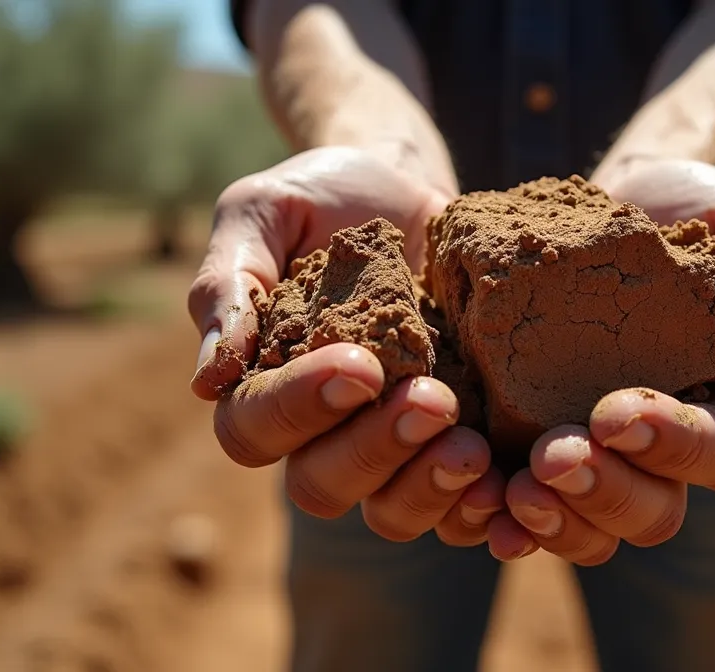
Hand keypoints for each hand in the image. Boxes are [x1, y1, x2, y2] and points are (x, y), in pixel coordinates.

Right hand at [187, 146, 504, 545]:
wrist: (410, 187)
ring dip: (428, 487)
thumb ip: (229, 284)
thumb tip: (209, 381)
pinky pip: (459, 509)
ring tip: (473, 446)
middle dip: (376, 450)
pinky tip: (505, 479)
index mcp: (261, 384)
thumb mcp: (264, 212)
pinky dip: (480, 508)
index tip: (360, 364)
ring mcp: (390, 444)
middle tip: (434, 401)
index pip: (255, 428)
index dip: (301, 408)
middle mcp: (320, 431)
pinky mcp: (451, 443)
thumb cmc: (323, 196)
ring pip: (389, 511)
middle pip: (322, 485)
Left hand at [500, 158, 714, 564]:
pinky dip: (508, 517)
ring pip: (596, 526)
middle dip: (605, 491)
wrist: (628, 192)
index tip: (615, 411)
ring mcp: (608, 454)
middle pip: (655, 510)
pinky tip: (482, 509)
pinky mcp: (544, 439)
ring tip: (516, 489)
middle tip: (553, 455)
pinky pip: (535, 505)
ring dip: (557, 519)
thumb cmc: (707, 211)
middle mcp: (672, 449)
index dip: (673, 443)